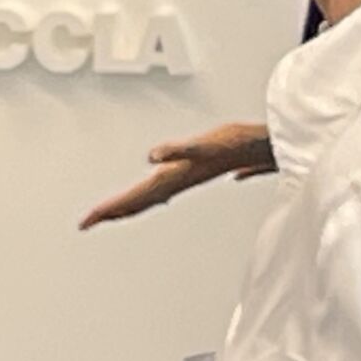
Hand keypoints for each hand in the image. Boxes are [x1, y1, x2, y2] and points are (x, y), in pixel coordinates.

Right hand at [79, 122, 275, 229]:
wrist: (272, 138)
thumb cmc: (242, 142)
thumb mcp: (206, 149)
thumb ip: (181, 152)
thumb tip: (156, 157)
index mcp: (179, 176)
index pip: (141, 196)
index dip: (115, 209)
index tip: (89, 221)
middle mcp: (184, 174)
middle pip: (143, 195)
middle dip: (114, 208)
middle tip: (87, 222)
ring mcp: (195, 165)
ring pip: (159, 186)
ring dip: (134, 198)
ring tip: (110, 209)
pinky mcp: (212, 153)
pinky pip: (187, 159)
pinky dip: (169, 162)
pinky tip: (154, 164)